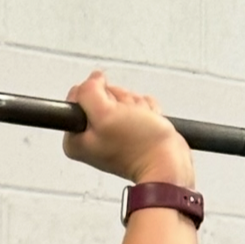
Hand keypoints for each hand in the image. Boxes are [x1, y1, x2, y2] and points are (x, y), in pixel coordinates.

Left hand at [62, 71, 193, 186]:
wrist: (168, 164)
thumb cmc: (139, 147)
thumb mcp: (104, 114)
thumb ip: (89, 91)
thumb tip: (94, 79)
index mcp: (75, 138)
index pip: (81, 94)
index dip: (100, 96)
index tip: (112, 112)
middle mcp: (91, 136)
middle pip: (104, 94)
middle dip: (121, 102)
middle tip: (129, 120)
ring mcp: (112, 133)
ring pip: (122, 98)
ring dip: (136, 106)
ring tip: (140, 124)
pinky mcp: (131, 129)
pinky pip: (137, 105)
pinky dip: (146, 111)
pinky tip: (148, 125)